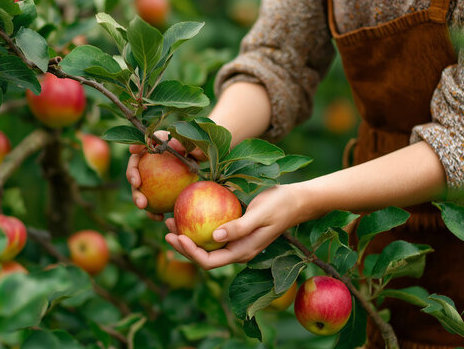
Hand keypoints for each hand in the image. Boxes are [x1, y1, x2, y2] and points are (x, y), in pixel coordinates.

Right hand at [126, 131, 204, 220]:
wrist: (204, 172)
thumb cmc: (201, 156)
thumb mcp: (198, 149)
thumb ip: (187, 146)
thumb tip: (172, 144)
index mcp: (157, 145)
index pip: (144, 144)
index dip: (136, 146)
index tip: (134, 150)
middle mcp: (149, 160)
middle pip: (136, 166)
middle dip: (132, 175)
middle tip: (136, 184)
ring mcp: (150, 177)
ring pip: (139, 188)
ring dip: (137, 197)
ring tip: (143, 205)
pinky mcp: (156, 192)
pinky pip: (152, 202)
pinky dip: (154, 211)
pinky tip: (160, 217)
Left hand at [164, 183, 307, 268]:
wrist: (296, 202)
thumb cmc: (280, 205)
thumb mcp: (260, 214)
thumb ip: (239, 227)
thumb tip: (214, 238)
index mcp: (242, 252)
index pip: (210, 262)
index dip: (190, 253)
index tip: (178, 236)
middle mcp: (237, 251)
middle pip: (204, 257)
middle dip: (183, 246)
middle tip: (167, 228)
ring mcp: (236, 243)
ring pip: (206, 246)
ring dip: (187, 236)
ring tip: (171, 220)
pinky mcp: (236, 232)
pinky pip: (212, 234)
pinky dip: (198, 226)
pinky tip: (188, 212)